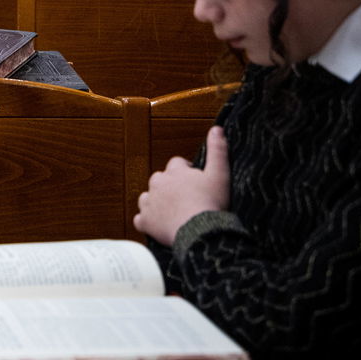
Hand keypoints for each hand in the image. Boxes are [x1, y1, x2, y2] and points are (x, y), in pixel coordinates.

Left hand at [134, 125, 229, 246]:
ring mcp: (149, 203)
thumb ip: (217, 150)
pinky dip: (147, 222)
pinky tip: (157, 225)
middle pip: (159, 179)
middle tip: (184, 197)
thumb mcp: (220, 174)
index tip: (194, 179)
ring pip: (147, 197)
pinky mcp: (145, 221)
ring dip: (155, 201)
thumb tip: (217, 128)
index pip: (176, 164)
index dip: (185, 170)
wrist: (200, 230)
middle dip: (169, 185)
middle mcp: (158, 184)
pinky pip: (140, 219)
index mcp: (175, 172)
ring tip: (171, 210)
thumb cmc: (211, 203)